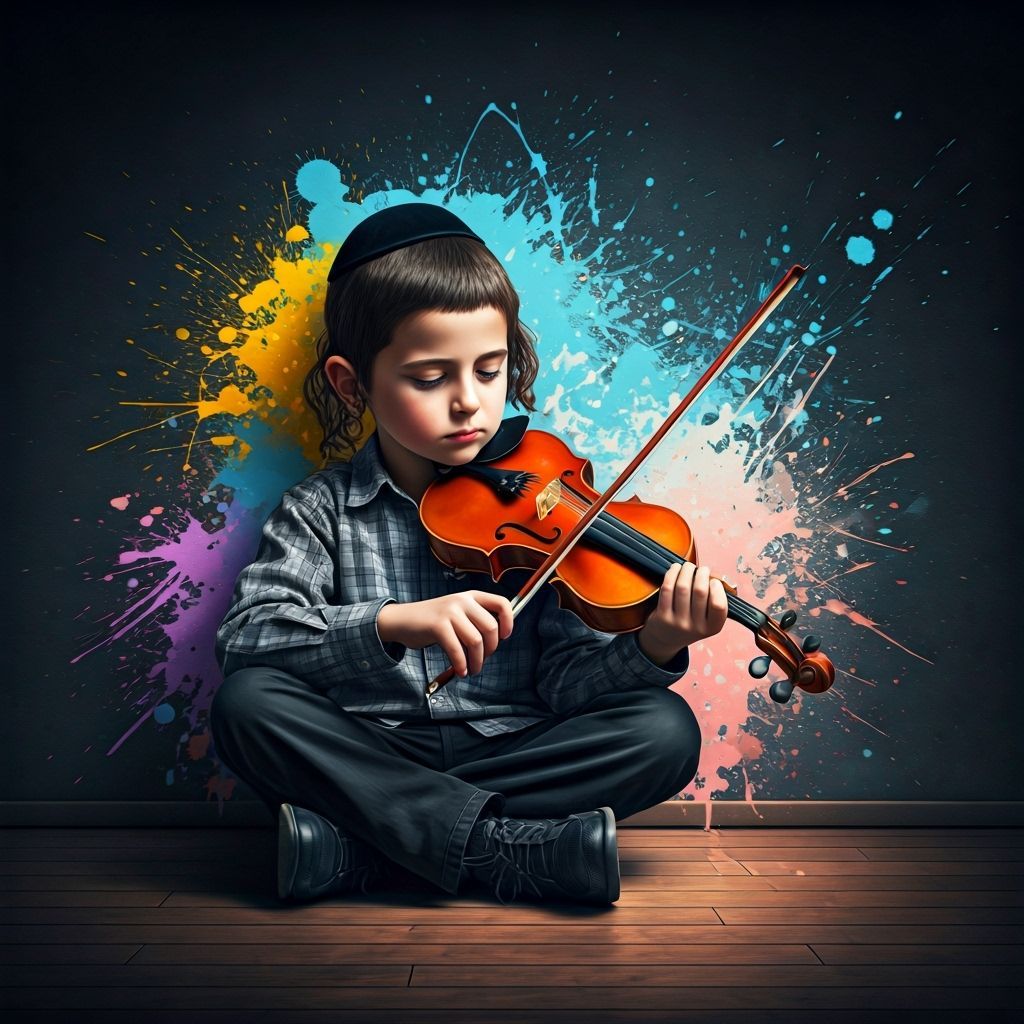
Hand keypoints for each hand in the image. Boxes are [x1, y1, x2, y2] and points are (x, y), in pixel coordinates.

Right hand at [377, 591, 513, 676]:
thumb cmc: (433, 622)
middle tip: (481, 660)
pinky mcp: (437, 625)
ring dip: (476, 661)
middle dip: (490, 650)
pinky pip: (457, 649)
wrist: (402, 620)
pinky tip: (460, 670)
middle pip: (491, 627)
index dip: (508, 621)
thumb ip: (475, 622)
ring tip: (470, 669)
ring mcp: (449, 611)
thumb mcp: (457, 614)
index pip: (501, 603)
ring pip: (476, 641)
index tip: (504, 637)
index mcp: (471, 596)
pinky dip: (461, 664)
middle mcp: (462, 600)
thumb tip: (494, 643)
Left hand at [638, 562, 728, 664]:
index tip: (713, 581)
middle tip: (701, 569)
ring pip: (682, 587)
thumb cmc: (690, 621)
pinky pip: (667, 589)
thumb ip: (713, 600)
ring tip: (688, 566)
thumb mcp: (707, 619)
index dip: (717, 588)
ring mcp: (678, 622)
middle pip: (700, 592)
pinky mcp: (662, 616)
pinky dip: (672, 574)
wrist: (666, 639)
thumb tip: (712, 574)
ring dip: (686, 571)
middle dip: (702, 574)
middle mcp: (696, 627)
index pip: (719, 605)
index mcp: (712, 627)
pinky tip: (675, 569)